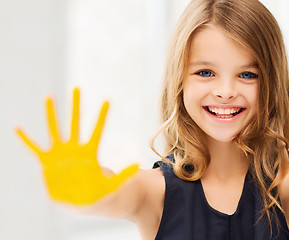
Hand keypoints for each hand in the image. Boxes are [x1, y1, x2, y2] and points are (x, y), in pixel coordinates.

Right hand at [16, 88, 138, 204]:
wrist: (81, 203)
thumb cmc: (98, 193)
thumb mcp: (113, 186)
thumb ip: (123, 175)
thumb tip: (137, 164)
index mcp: (90, 153)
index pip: (97, 130)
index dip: (102, 116)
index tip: (107, 100)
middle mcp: (74, 149)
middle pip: (76, 123)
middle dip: (76, 106)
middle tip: (77, 88)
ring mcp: (60, 154)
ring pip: (55, 129)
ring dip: (52, 114)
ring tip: (49, 96)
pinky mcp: (47, 162)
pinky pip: (34, 148)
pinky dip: (26, 139)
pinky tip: (17, 127)